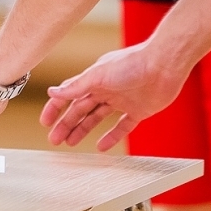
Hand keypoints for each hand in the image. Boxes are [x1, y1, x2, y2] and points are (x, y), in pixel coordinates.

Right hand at [39, 42, 187, 150]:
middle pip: (81, 109)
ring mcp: (122, 100)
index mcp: (94, 79)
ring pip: (97, 118)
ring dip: (83, 129)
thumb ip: (76, 86)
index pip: (69, 94)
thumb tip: (52, 92)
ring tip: (71, 143)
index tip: (45, 122)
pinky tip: (101, 147)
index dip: (56, 108)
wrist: (165, 65)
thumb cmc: (133, 63)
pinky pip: (122, 126)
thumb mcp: (99, 74)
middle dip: (66, 124)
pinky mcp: (138, 110)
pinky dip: (111, 137)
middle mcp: (106, 89)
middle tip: (55, 140)